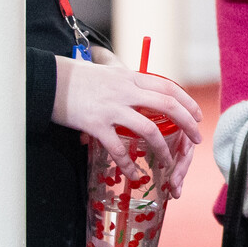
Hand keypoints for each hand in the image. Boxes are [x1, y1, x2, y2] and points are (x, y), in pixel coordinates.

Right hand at [53, 58, 204, 198]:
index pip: (169, 87)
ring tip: (170, 163)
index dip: (188, 102)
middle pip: (168, 106)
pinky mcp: (96, 125)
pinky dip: (130, 165)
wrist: (50, 81)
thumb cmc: (78, 76)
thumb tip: (139, 84)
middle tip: (196, 139)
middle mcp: (126, 91)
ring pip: (149, 130)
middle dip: (187, 124)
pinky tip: (136, 175)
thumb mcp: (108, 71)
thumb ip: (126, 79)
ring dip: (163, 149)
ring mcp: (113, 109)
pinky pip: (119, 150)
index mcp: (131, 77)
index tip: (198, 115)